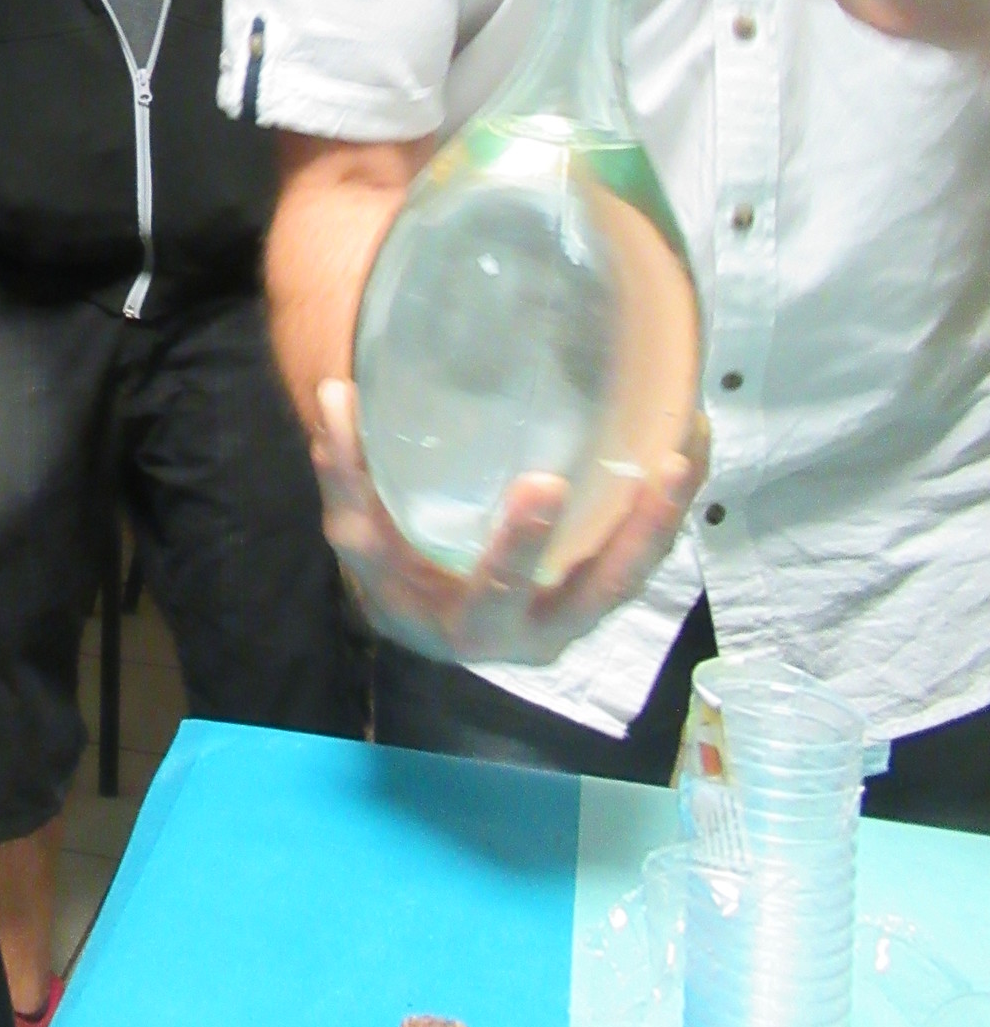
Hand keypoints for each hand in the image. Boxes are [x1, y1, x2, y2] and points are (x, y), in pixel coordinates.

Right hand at [310, 376, 709, 666]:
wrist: (431, 619)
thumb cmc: (396, 573)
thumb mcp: (362, 535)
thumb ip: (347, 471)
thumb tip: (336, 393)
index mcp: (469, 627)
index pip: (494, 597)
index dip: (519, 548)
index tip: (544, 485)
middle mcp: (536, 633)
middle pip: (595, 595)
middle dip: (636, 535)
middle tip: (658, 467)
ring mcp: (577, 613)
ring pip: (634, 575)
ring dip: (668, 517)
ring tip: (690, 447)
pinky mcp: (600, 587)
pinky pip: (643, 554)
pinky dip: (670, 505)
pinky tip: (689, 444)